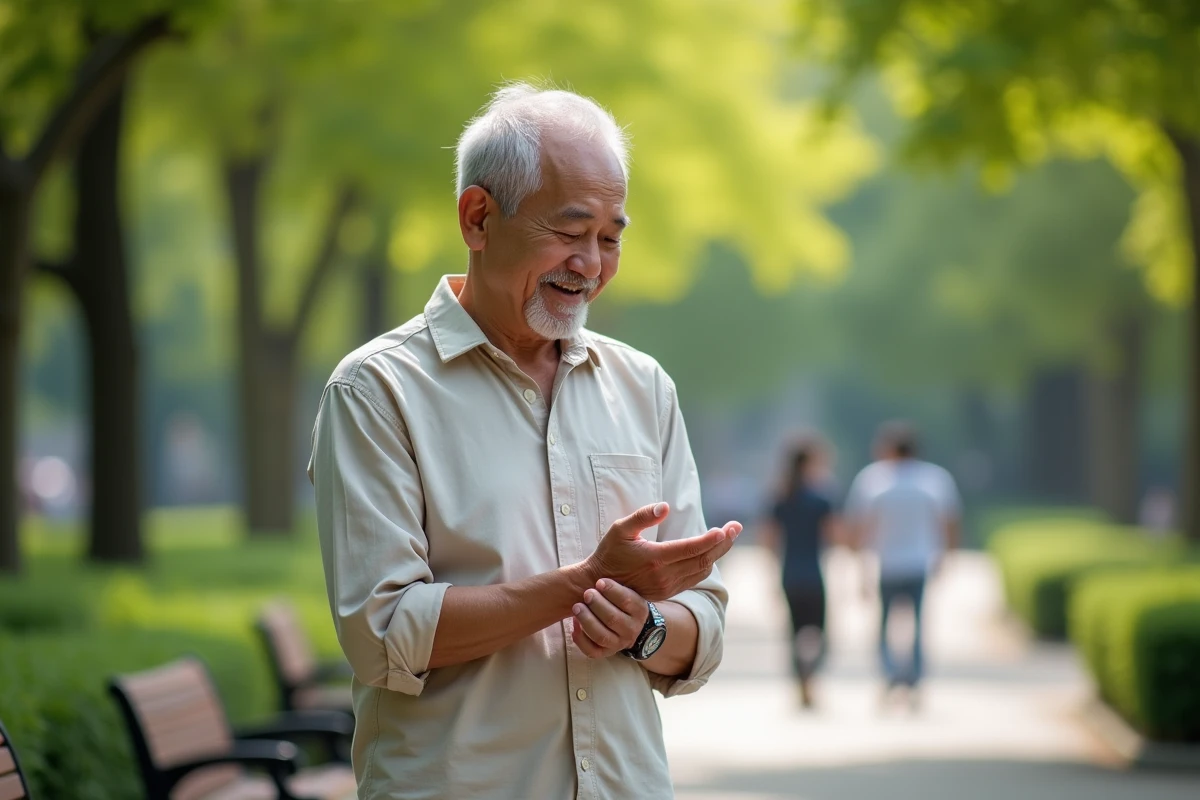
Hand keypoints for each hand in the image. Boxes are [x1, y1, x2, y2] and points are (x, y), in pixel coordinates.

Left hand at [571, 579, 649, 657]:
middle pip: (612, 618)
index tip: (599, 581)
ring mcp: (619, 643)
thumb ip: (619, 581)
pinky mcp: (606, 652)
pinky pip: (592, 651)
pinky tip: (574, 625)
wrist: (630, 624)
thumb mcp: (629, 589)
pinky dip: (581, 639)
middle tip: (586, 593)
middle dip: (597, 604)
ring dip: (586, 620)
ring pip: (601, 635)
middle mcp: (632, 629)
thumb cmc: (623, 601)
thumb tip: (610, 556)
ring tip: (576, 607)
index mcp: (640, 610)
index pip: (627, 601)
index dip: (612, 590)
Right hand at [584, 503, 740, 601]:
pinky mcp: (668, 591)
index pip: (691, 549)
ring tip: (728, 537)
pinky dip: (706, 564)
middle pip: (703, 560)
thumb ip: (642, 516)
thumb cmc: (609, 553)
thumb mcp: (620, 529)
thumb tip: (664, 507)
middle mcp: (665, 575)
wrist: (599, 586)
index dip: (711, 539)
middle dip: (723, 543)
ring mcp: (668, 586)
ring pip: (702, 570)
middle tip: (736, 527)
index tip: (725, 529)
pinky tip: (711, 552)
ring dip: (717, 554)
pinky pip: (695, 578)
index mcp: (655, 558)